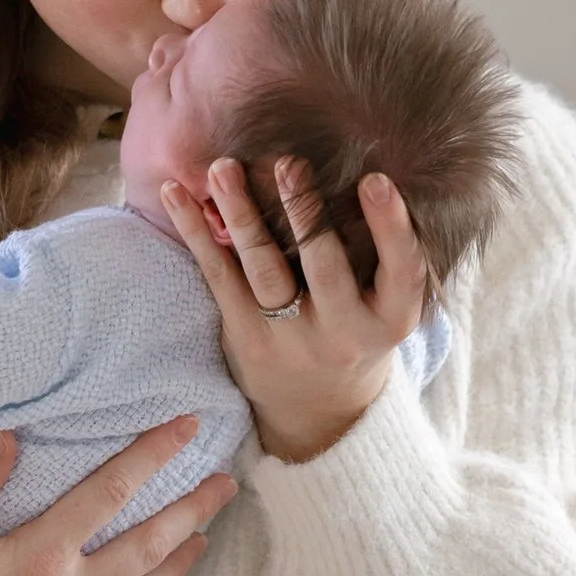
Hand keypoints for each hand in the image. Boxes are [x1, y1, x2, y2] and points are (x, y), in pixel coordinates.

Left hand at [160, 159, 427, 463]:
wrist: (318, 412)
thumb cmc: (357, 333)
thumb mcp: (387, 309)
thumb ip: (383, 258)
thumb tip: (364, 167)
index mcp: (389, 321)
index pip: (401, 271)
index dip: (390, 226)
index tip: (376, 180)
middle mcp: (342, 333)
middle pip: (324, 267)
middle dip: (304, 213)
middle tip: (288, 163)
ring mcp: (290, 339)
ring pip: (264, 269)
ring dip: (242, 215)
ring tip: (223, 169)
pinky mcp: (245, 337)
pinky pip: (219, 277)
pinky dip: (197, 233)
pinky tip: (175, 193)